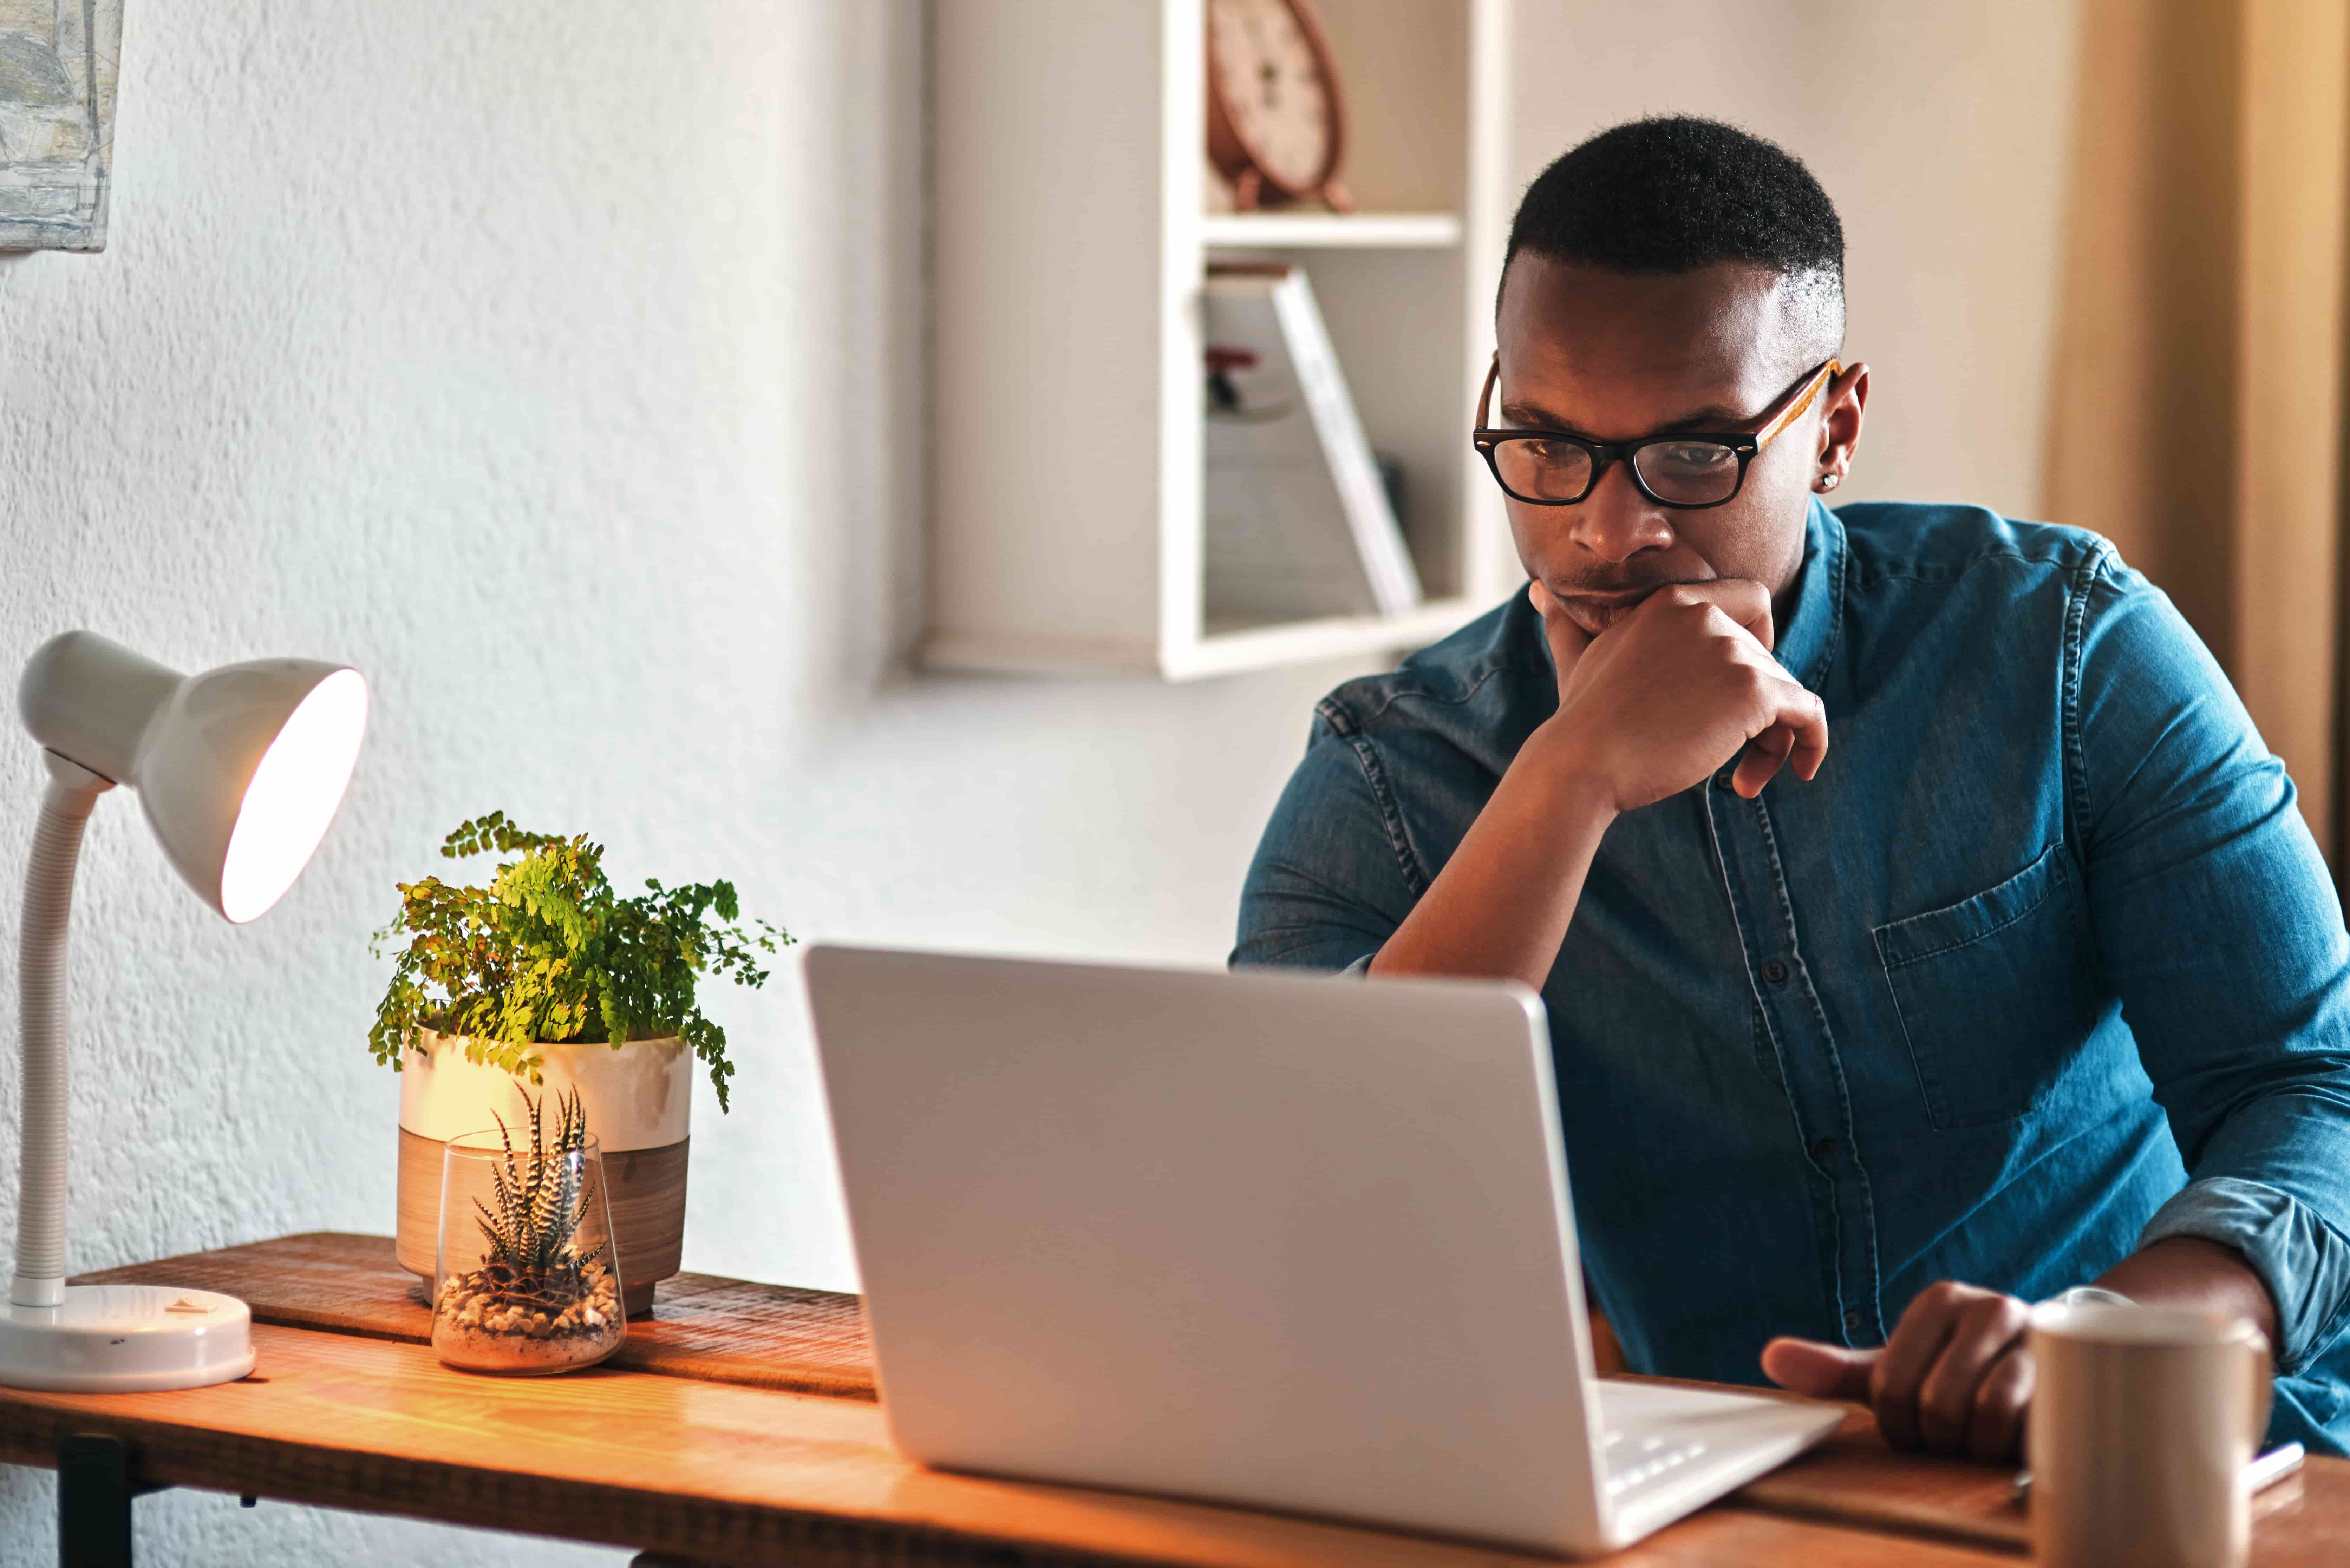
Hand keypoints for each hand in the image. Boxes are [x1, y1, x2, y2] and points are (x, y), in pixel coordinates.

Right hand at [1525, 579, 1827, 811]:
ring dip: (1773, 738)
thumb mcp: (1576, 660)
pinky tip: (1801, 771)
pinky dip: (1811, 742)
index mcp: (1671, 600)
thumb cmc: (1580, 721)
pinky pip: (1808, 714)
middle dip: (1760, 707)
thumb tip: (1537, 592)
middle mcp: (1705, 615)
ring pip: (1786, 692)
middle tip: (1733, 757)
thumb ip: (1566, 625)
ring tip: (1741, 780)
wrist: (1581, 762)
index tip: (1734, 689)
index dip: (1757, 641)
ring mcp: (1731, 650)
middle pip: (1768, 657)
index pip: (1749, 599)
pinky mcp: (1752, 691)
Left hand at [1760, 1282, 2032, 1460]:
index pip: (1888, 1383)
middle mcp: (1987, 1306)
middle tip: (1949, 1434)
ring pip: (1975, 1410)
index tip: (1912, 1424)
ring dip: (1971, 1443)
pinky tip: (2009, 1438)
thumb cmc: (1961, 1376)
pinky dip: (2004, 1442)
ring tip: (1978, 1435)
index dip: (1896, 1423)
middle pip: (1931, 1401)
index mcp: (1939, 1301)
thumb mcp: (1897, 1372)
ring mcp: (2031, 1336)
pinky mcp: (2065, 1373)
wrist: (2046, 1377)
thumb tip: (1771, 1357)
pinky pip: (2018, 1417)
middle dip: (1935, 1436)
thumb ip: (1836, 1369)